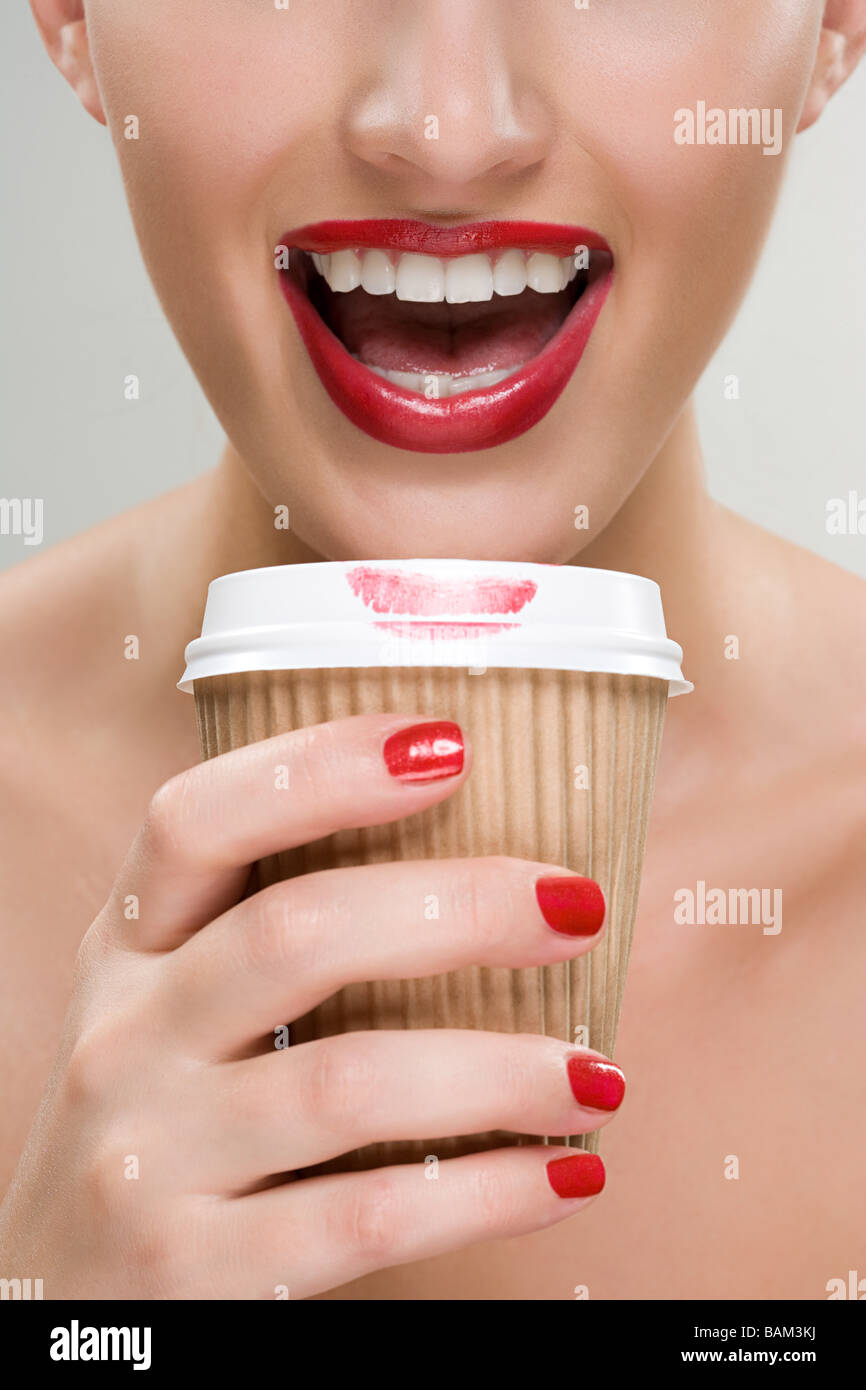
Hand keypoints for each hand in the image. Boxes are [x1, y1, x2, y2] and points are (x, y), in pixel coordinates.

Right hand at [0, 714, 621, 1298]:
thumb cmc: (157, 1119)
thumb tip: (481, 865)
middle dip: (459, 908)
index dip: (321, 768)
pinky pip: (367, 1218)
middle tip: (577, 907)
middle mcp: (126, 1037)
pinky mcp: (197, 1272)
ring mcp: (150, 1157)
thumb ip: (266, 934)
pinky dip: (486, 1191)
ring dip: (502, 1069)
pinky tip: (564, 1176)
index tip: (449, 742)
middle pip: (297, 932)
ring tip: (598, 1073)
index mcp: (128, 949)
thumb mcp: (167, 1007)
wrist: (56, 1304)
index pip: (197, 820)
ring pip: (348, 1082)